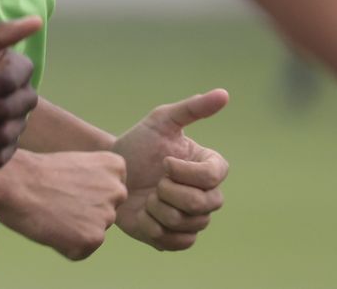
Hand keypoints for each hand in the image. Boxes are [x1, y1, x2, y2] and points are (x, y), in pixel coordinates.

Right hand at [0, 149, 126, 259]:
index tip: (66, 185)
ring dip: (74, 229)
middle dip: (84, 212)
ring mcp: (107, 216)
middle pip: (104, 213)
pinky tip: (51, 227)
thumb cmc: (36, 171)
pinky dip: (64, 245)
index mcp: (115, 167)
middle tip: (58, 201)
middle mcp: (118, 191)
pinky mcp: (94, 239)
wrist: (14, 182)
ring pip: (92, 232)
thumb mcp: (76, 163)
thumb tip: (91, 205)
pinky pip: (80, 251)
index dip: (85, 193)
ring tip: (52, 212)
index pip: (109, 192)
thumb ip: (93, 181)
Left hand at [113, 88, 230, 250]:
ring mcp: (194, 219)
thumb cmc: (139, 143)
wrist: (112, 172)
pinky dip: (155, 228)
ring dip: (159, 209)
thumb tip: (224, 93)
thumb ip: (193, 108)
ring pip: (189, 224)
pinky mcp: (178, 238)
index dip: (185, 172)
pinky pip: (177, 242)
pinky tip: (144, 214)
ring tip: (147, 196)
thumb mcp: (162, 120)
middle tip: (154, 182)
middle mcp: (208, 195)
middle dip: (170, 192)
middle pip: (203, 205)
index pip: (213, 176)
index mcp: (210, 167)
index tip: (163, 162)